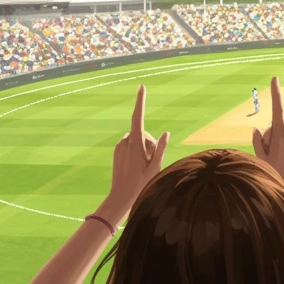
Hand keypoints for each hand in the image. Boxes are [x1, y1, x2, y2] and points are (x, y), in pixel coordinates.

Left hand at [102, 85, 168, 224]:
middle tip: (150, 162)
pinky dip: (136, 151)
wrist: (121, 196)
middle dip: (149, 142)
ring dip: (143, 148)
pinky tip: (136, 166)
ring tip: (143, 166)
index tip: (141, 87)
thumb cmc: (141, 184)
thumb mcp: (156, 167)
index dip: (140, 101)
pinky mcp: (117, 151)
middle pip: (142, 132)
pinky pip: (130, 145)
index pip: (138, 117)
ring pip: (137, 139)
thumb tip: (166, 133)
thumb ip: (160, 148)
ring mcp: (120, 146)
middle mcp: (125, 142)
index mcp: (135, 144)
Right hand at [252, 77, 283, 209]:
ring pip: (282, 132)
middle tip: (269, 153)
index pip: (277, 109)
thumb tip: (256, 129)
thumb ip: (257, 141)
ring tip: (277, 159)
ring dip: (277, 140)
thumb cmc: (277, 176)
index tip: (275, 79)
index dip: (276, 93)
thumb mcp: (261, 159)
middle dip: (270, 134)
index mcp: (281, 135)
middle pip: (276, 124)